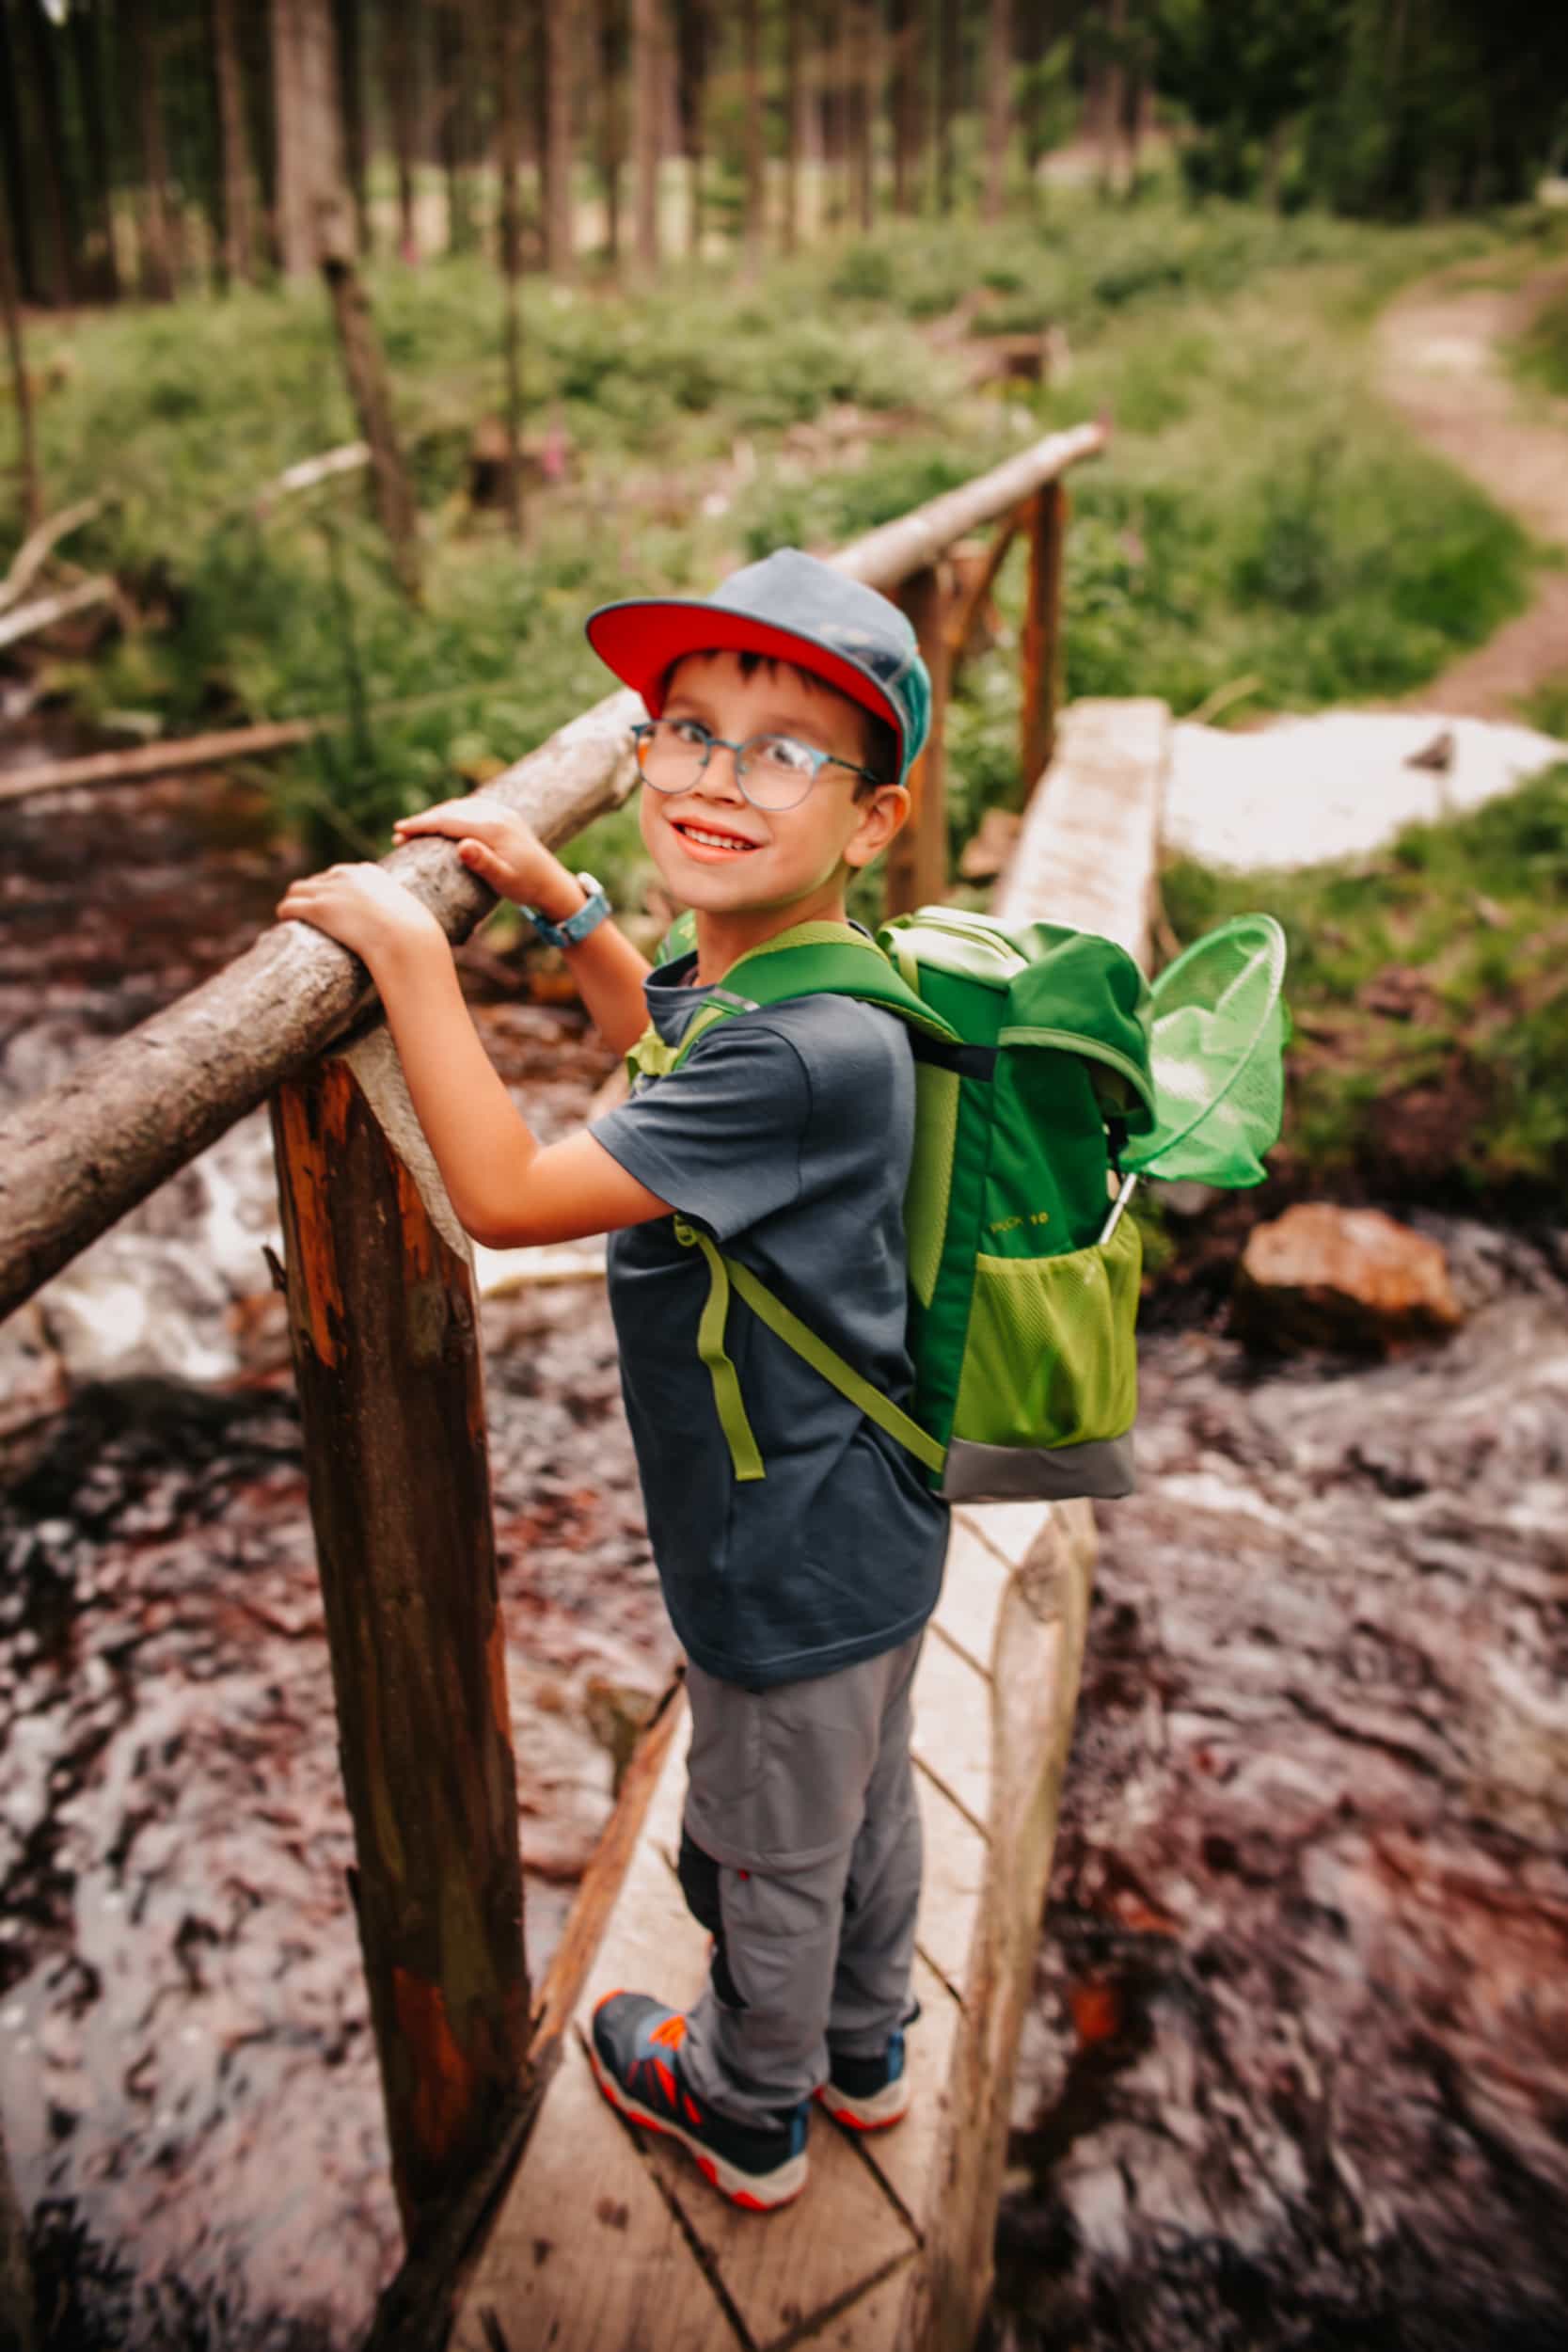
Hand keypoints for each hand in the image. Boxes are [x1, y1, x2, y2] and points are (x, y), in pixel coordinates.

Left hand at [274, 860, 445, 967]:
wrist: (405, 941)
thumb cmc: (415, 938)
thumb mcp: (414, 919)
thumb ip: (409, 921)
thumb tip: (423, 940)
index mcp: (370, 873)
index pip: (343, 874)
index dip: (335, 891)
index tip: (335, 907)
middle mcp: (347, 876)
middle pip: (319, 880)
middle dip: (313, 896)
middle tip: (312, 918)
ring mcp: (330, 891)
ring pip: (298, 890)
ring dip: (295, 903)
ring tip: (293, 919)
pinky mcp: (317, 908)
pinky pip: (289, 906)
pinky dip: (284, 913)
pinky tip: (283, 921)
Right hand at [391, 794, 563, 909]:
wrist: (552, 884)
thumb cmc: (526, 886)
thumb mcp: (504, 880)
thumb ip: (483, 863)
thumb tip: (462, 845)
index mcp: (493, 828)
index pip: (448, 820)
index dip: (421, 824)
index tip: (398, 831)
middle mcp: (497, 814)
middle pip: (451, 810)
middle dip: (424, 820)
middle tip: (400, 834)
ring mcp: (502, 813)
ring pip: (460, 807)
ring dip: (437, 815)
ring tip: (416, 829)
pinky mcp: (505, 816)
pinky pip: (472, 808)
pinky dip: (453, 813)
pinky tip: (443, 822)